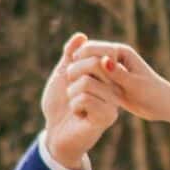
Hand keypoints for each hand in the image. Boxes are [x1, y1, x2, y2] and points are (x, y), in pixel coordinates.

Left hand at [41, 30, 120, 166]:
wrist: (56, 133)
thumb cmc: (59, 105)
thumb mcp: (62, 74)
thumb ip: (70, 55)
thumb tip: (81, 36)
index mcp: (105, 75)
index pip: (96, 52)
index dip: (77, 60)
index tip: (71, 76)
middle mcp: (113, 86)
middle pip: (93, 63)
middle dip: (73, 75)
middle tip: (71, 91)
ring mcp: (112, 102)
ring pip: (87, 82)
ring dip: (72, 94)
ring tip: (76, 105)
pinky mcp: (107, 117)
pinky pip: (85, 98)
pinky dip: (74, 106)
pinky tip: (79, 115)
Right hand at [67, 38, 169, 122]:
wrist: (160, 104)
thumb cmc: (151, 94)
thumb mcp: (134, 85)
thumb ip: (118, 73)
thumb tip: (104, 61)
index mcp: (120, 52)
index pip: (92, 48)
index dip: (82, 59)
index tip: (79, 74)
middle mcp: (114, 56)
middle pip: (86, 54)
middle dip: (78, 66)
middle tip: (73, 80)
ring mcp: (110, 67)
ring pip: (86, 66)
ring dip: (80, 74)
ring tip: (74, 86)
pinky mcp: (109, 78)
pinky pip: (91, 76)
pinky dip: (85, 82)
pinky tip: (81, 93)